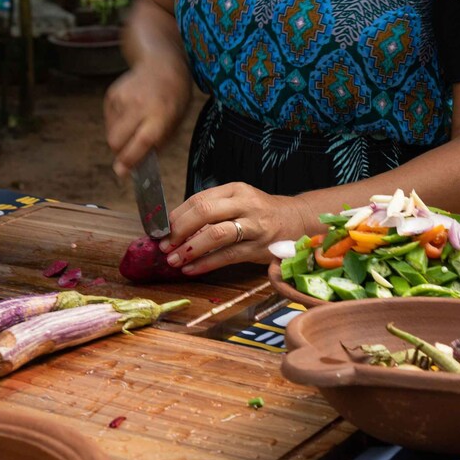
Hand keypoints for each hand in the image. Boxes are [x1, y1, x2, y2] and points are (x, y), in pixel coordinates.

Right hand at [104, 62, 190, 176]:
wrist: (161, 65)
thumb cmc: (174, 98)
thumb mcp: (176, 122)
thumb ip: (159, 143)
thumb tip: (139, 164)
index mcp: (160, 115)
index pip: (141, 142)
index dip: (130, 159)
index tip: (122, 171)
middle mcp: (139, 106)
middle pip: (116, 141)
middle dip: (119, 152)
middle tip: (129, 151)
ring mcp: (122, 99)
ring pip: (110, 133)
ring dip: (120, 137)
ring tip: (135, 126)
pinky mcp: (112, 95)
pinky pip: (109, 120)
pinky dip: (117, 124)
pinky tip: (130, 114)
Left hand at [159, 183, 310, 274]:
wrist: (299, 221)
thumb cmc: (261, 213)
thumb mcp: (239, 202)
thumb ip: (213, 210)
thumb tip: (175, 228)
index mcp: (235, 190)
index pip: (199, 199)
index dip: (176, 216)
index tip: (160, 231)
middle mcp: (245, 204)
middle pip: (205, 212)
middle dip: (179, 230)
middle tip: (164, 246)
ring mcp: (254, 226)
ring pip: (216, 234)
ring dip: (190, 248)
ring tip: (174, 261)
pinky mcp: (259, 248)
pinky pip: (228, 256)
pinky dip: (206, 263)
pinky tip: (192, 269)